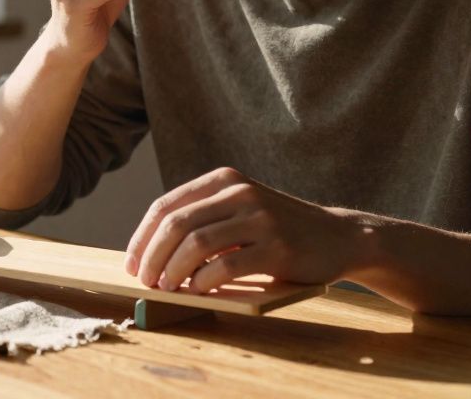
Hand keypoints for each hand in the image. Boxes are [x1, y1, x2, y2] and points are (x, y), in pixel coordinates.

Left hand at [124, 167, 358, 292]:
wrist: (338, 237)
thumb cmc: (279, 230)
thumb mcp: (240, 209)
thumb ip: (203, 218)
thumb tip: (150, 251)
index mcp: (224, 180)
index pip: (166, 206)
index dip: (142, 237)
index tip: (132, 262)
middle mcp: (240, 192)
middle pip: (176, 224)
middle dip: (152, 256)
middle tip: (145, 280)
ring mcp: (260, 218)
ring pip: (196, 244)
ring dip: (173, 271)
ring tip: (166, 287)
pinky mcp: (277, 247)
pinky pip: (226, 265)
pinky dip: (203, 281)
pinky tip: (197, 291)